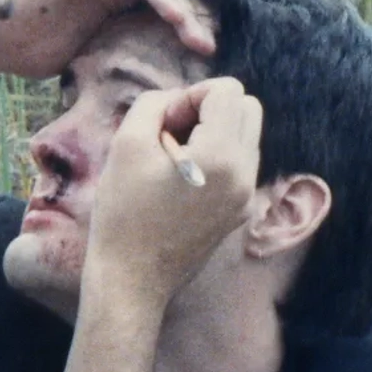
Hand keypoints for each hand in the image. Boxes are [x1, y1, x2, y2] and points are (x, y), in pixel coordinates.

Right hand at [0, 0, 216, 79]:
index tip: (207, 57)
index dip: (186, 27)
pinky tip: (176, 17)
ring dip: (181, 7)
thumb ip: (124, 47)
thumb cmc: (30, 49)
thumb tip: (165, 74)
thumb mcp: (93, 53)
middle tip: (212, 48)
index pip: (161, 4)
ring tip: (199, 37)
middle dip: (191, 17)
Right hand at [84, 77, 263, 306]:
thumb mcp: (126, 144)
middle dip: (209, 108)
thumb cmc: (123, 214)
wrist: (132, 281)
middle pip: (248, 108)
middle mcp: (246, 175)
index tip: (165, 124)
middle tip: (171, 133)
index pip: (229, 90)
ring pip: (246, 135)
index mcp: (223, 156)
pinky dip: (216, 156)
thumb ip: (154, 104)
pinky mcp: (240, 212)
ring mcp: (247, 197)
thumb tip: (176, 101)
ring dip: (213, 131)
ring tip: (173, 156)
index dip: (191, 95)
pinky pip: (239, 164)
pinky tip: (182, 178)